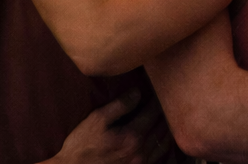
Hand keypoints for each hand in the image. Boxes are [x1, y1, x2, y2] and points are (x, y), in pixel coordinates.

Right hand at [46, 89, 173, 163]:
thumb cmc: (81, 145)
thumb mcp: (96, 120)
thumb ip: (120, 105)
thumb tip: (138, 92)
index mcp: (132, 137)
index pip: (153, 112)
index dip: (156, 99)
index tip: (157, 89)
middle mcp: (141, 152)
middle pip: (162, 127)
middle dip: (164, 112)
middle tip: (164, 100)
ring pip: (164, 143)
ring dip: (166, 128)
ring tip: (165, 116)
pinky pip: (160, 157)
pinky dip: (163, 144)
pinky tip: (161, 137)